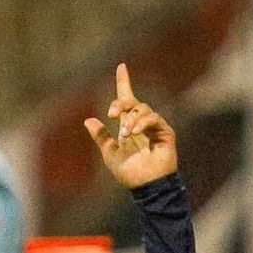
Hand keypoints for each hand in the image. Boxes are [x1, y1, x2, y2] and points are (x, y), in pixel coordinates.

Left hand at [85, 64, 176, 188]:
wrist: (145, 185)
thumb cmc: (129, 172)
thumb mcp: (109, 153)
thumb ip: (101, 136)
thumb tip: (88, 120)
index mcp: (127, 125)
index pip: (126, 99)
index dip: (124, 82)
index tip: (121, 67)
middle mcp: (141, 123)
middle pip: (132, 102)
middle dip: (120, 104)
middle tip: (112, 114)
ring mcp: (154, 126)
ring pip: (142, 109)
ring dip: (131, 120)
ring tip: (125, 135)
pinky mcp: (164, 131)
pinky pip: (153, 118)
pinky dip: (142, 123)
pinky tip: (135, 132)